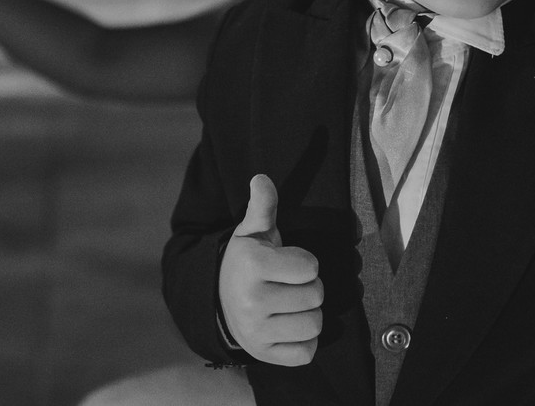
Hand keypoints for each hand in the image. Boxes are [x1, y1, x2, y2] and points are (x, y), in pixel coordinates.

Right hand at [218, 174, 323, 365]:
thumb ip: (262, 206)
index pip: (311, 267)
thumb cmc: (246, 263)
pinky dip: (304, 342)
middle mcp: (252, 299)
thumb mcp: (252, 233)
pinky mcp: (264, 354)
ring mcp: (257, 330)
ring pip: (314, 325)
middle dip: (309, 289)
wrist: (218, 302)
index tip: (288, 264)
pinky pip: (306, 353)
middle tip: (290, 286)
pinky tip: (288, 327)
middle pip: (316, 296)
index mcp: (252, 265)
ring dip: (309, 315)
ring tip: (291, 306)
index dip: (304, 264)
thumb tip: (261, 178)